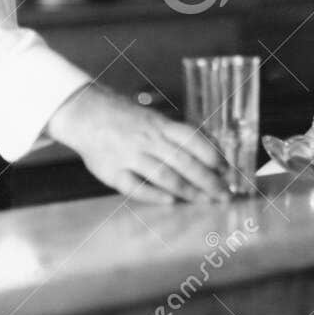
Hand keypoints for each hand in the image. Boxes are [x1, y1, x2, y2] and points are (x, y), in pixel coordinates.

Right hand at [45, 83, 228, 203]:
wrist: (85, 113)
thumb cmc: (126, 119)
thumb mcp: (154, 119)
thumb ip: (177, 135)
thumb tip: (212, 149)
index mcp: (160, 125)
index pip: (192, 139)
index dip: (212, 155)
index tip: (228, 170)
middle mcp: (147, 139)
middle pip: (183, 161)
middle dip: (207, 180)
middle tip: (225, 195)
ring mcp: (129, 156)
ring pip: (164, 175)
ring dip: (188, 190)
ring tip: (206, 201)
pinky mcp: (112, 172)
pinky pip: (135, 186)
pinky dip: (154, 195)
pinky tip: (170, 202)